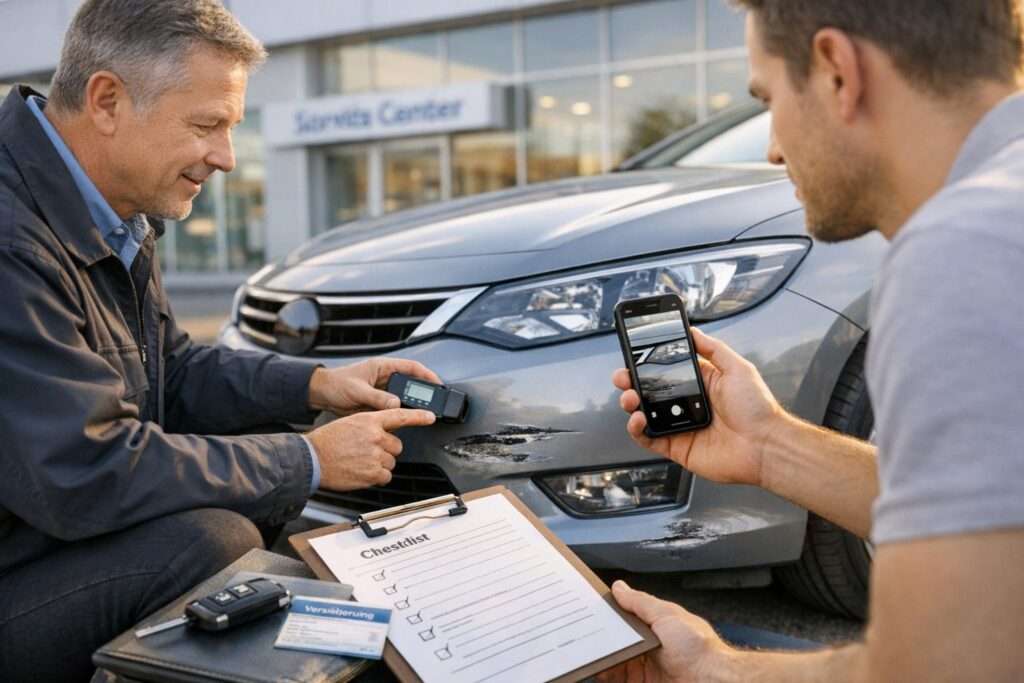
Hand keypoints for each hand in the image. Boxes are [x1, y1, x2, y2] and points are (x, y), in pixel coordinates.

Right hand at [306, 408, 434, 490]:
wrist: (312, 458)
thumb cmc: (327, 441)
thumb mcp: (350, 423)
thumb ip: (371, 425)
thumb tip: (385, 431)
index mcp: (370, 420)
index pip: (399, 415)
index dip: (418, 417)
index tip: (431, 417)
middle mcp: (375, 436)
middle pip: (397, 445)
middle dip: (386, 450)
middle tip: (367, 451)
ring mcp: (375, 455)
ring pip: (391, 462)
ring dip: (380, 464)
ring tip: (360, 462)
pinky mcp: (373, 473)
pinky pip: (386, 476)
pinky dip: (377, 477)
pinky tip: (362, 472)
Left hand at [308, 357, 442, 415]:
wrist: (321, 394)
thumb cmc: (335, 384)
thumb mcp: (358, 390)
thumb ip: (377, 397)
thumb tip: (395, 403)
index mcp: (382, 367)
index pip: (411, 367)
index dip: (427, 375)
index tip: (438, 384)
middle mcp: (385, 378)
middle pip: (411, 383)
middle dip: (422, 393)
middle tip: (432, 404)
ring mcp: (382, 391)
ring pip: (403, 397)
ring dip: (411, 405)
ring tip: (420, 413)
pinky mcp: (378, 402)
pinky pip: (394, 408)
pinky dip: (400, 413)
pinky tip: (404, 420)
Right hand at [599, 581, 733, 682]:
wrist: (711, 681)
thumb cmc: (699, 648)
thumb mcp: (666, 615)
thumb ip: (640, 602)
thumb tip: (619, 588)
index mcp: (657, 626)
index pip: (626, 619)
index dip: (610, 617)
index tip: (593, 614)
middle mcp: (650, 647)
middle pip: (617, 642)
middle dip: (602, 639)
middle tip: (586, 636)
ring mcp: (646, 668)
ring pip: (615, 662)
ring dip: (602, 658)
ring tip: (590, 654)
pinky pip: (619, 679)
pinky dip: (608, 675)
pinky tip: (601, 670)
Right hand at [612, 328, 782, 486]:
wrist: (766, 446)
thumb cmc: (757, 409)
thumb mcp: (737, 368)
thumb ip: (713, 348)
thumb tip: (692, 331)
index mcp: (700, 384)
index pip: (666, 370)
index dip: (647, 363)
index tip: (634, 353)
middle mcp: (687, 404)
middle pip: (649, 390)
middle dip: (631, 381)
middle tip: (623, 376)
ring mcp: (680, 426)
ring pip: (644, 413)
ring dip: (631, 403)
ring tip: (630, 397)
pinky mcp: (676, 447)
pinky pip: (649, 439)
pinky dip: (637, 429)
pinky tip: (638, 419)